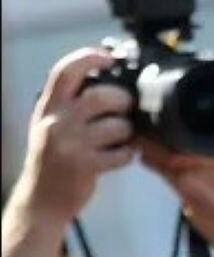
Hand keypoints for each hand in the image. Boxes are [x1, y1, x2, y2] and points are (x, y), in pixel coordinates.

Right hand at [2, 49, 134, 256]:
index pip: (65, 71)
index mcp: (48, 106)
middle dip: (122, 100)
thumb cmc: (52, 159)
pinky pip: (121, 153)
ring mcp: (70, 144)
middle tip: (127, 108)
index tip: (109, 57)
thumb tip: (105, 81)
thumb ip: (70, 104)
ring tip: (125, 137)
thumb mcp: (50, 124)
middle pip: (100, 96)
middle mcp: (56, 121)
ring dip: (128, 131)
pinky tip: (123, 155)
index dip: (89, 58)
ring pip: (116, 125)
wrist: (40, 199)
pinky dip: (128, 154)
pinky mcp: (84, 166)